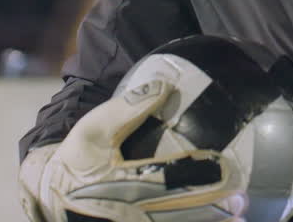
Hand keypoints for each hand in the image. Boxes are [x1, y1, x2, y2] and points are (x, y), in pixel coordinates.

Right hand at [18, 80, 246, 221]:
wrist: (50, 195)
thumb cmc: (77, 158)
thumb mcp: (93, 129)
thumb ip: (127, 108)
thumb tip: (162, 85)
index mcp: (117, 184)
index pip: (162, 181)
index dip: (193, 176)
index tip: (224, 167)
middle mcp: (125, 213)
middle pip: (173, 214)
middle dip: (209, 210)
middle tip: (241, 203)